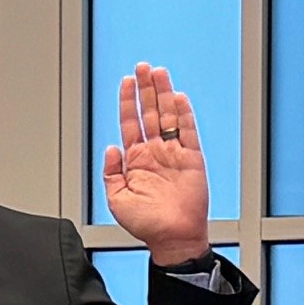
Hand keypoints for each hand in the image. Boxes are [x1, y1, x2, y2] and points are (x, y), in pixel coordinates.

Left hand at [102, 63, 210, 266]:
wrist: (172, 237)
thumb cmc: (146, 224)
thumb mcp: (116, 199)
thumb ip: (111, 173)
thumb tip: (111, 148)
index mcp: (136, 160)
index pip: (131, 122)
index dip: (128, 101)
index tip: (126, 81)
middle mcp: (155, 152)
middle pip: (150, 112)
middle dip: (146, 88)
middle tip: (143, 67)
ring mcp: (174, 153)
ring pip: (169, 115)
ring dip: (163, 93)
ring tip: (158, 72)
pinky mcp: (192, 158)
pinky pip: (188, 131)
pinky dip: (184, 114)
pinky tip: (178, 97)